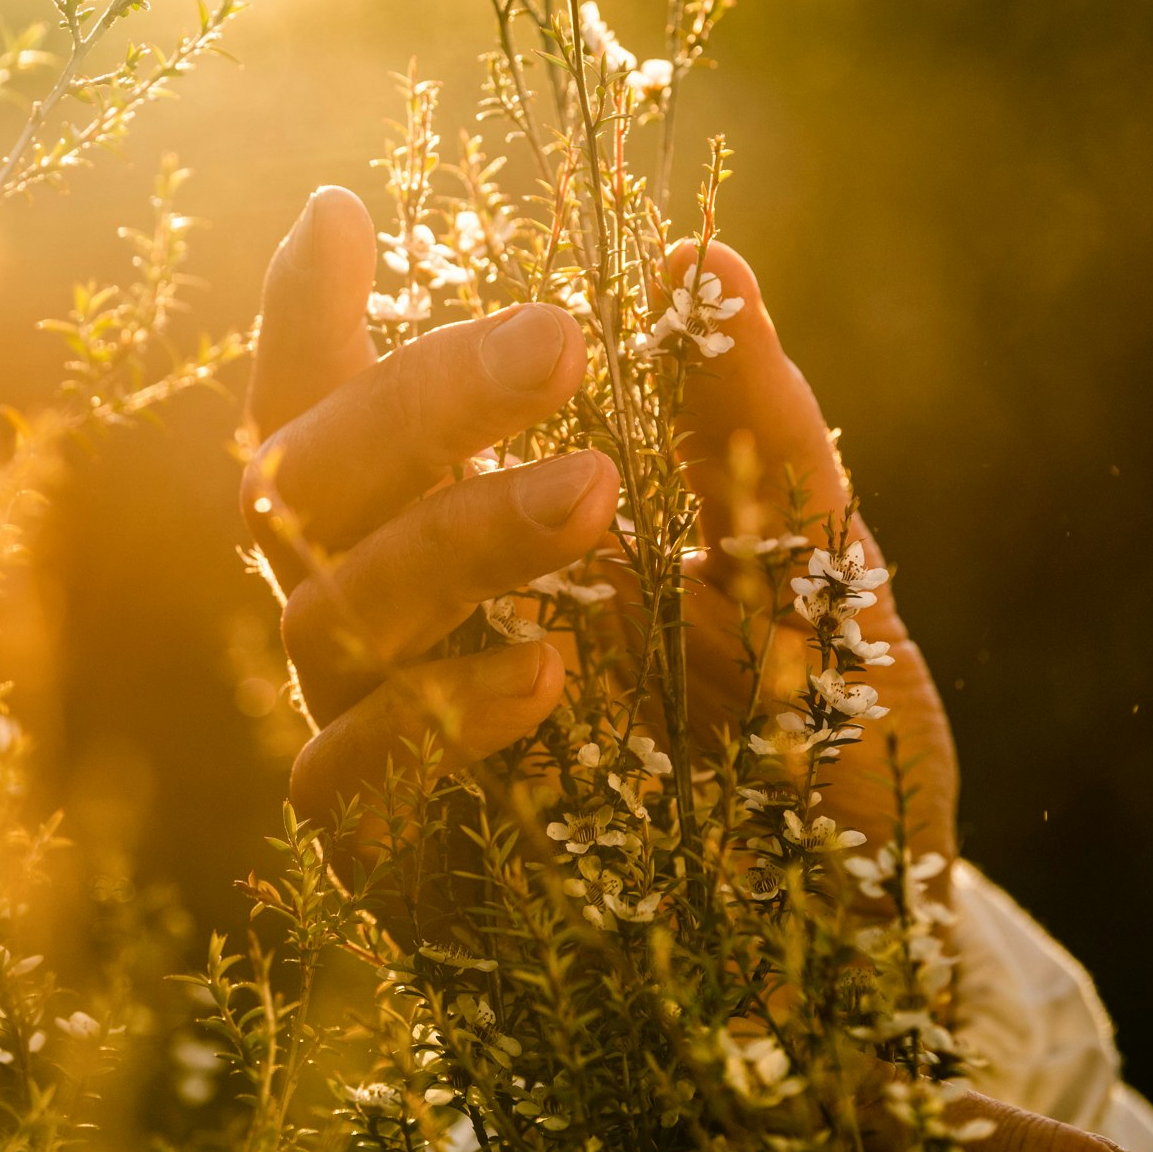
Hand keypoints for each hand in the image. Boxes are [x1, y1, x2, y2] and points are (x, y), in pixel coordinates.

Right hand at [240, 186, 955, 861]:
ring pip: (323, 611)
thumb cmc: (805, 734)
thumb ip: (751, 429)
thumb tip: (704, 266)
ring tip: (594, 493)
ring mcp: (379, 742)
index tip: (341, 210)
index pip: (331, 414)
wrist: (851, 941)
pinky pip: (344, 779)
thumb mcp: (806, 562)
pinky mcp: (396, 867)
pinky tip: (550, 671)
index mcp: (451, 533)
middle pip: (301, 485)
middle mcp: (388, 625)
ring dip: (449, 534)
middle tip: (562, 342)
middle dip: (416, 399)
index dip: (304, 317)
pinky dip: (432, 713)